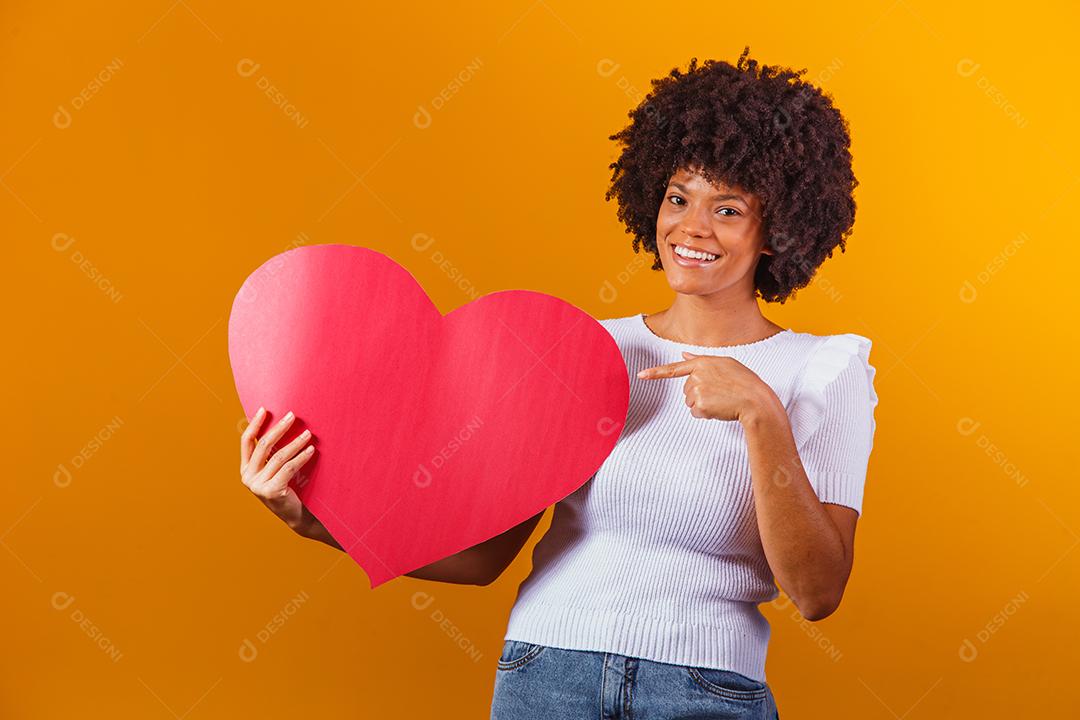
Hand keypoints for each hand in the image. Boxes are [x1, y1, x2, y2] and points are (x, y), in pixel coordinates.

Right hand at [239, 407, 316, 532]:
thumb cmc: (287, 486)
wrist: (296, 515)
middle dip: (279, 428)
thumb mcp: (273, 469)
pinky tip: (311, 449)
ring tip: (308, 433)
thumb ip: (270, 453)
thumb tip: (281, 422)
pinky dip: (301, 456)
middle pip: (263, 445)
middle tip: (293, 416)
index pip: (246, 441)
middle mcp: (248, 477)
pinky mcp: (272, 491)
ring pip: (278, 456)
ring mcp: (258, 486)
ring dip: (295, 442)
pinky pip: (289, 468)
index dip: (254, 424)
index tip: (264, 409)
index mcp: (245, 469)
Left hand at [636, 351, 771, 421]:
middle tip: (721, 393)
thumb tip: (684, 357)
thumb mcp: (725, 364)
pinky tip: (720, 408)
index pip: (674, 368)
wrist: (756, 401)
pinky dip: (705, 414)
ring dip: (703, 404)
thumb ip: (701, 361)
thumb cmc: (745, 382)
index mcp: (703, 363)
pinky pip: (696, 413)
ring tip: (722, 400)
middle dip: (700, 394)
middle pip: (686, 390)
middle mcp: (697, 375)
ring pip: (690, 402)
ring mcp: (698, 390)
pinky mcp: (700, 405)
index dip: (655, 373)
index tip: (640, 375)